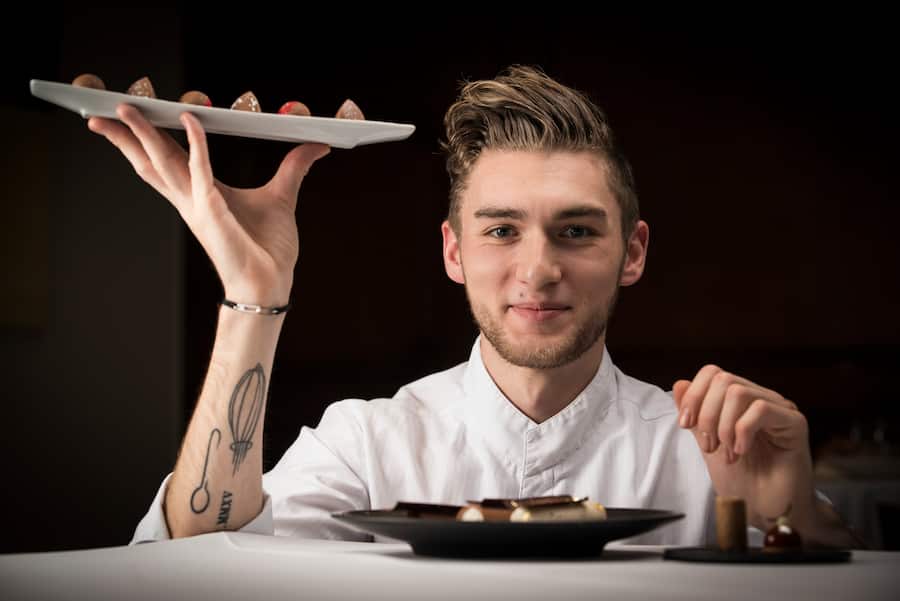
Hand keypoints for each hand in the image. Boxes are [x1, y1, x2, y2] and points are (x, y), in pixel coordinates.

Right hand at [87, 103, 333, 304]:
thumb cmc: (269, 250)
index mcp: (200, 196)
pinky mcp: (212, 212)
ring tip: (128, 109)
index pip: (167, 161)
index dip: (145, 140)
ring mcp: (197, 206)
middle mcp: (191, 200)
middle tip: (102, 110)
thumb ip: (294, 167)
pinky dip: (197, 145)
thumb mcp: (283, 196)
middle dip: (126, 135)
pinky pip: (201, 171)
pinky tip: (191, 120)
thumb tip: (316, 146)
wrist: (270, 283)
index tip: (128, 118)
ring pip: (163, 163)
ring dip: (144, 134)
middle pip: (151, 161)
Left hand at [672, 365, 814, 529]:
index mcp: (741, 402)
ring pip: (738, 392)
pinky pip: (761, 409)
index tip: (685, 425)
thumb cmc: (741, 481)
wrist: (764, 512)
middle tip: (709, 446)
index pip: (713, 373)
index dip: (693, 396)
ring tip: (727, 453)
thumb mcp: (707, 444)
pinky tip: (742, 451)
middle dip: (707, 414)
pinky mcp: (795, 424)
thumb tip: (679, 384)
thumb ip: (695, 415)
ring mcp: (780, 409)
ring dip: (724, 426)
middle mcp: (762, 399)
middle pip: (723, 379)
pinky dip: (742, 431)